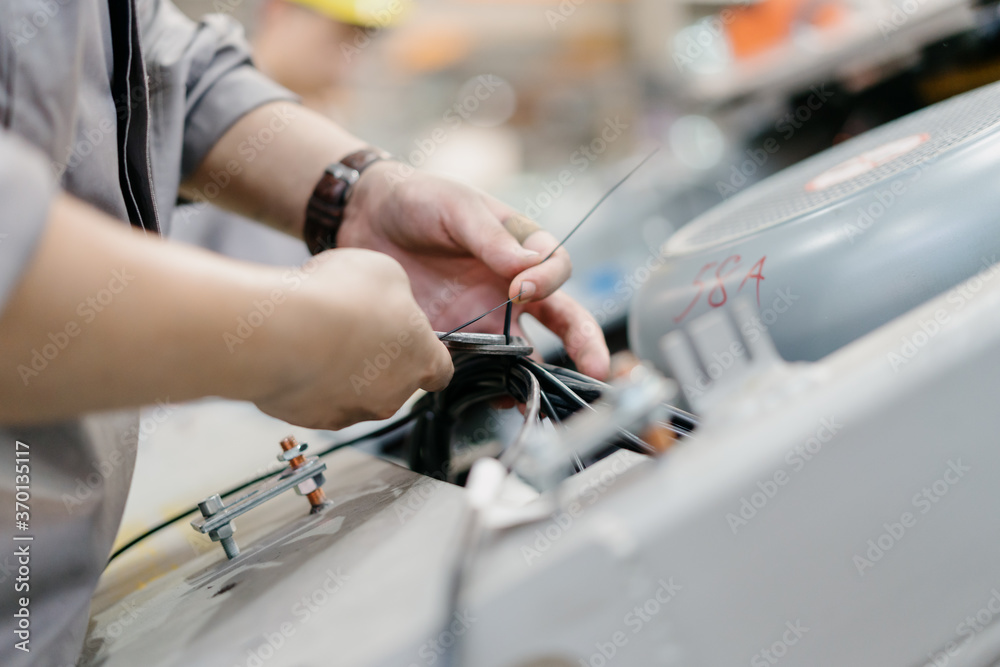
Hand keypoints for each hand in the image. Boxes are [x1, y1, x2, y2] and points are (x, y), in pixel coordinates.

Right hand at [252, 249, 452, 428]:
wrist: (286, 331)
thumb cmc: (340, 300)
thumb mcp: (386, 273)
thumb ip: (396, 295)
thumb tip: (389, 301)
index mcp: (422, 359)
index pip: (440, 370)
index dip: (425, 354)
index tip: (414, 345)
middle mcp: (393, 395)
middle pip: (393, 380)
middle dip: (375, 358)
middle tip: (352, 327)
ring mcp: (352, 411)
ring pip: (352, 392)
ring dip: (340, 370)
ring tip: (318, 336)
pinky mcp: (314, 419)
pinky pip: (316, 399)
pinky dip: (309, 381)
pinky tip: (296, 354)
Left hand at [337, 162, 609, 379]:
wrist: (362, 219)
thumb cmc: (418, 200)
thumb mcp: (456, 206)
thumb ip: (490, 236)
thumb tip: (528, 265)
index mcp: (520, 248)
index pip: (556, 268)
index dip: (547, 281)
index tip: (520, 288)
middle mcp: (511, 289)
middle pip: (563, 320)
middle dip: (585, 345)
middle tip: (597, 370)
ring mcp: (485, 319)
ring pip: (526, 353)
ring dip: (537, 376)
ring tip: (540, 399)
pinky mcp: (455, 341)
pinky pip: (481, 369)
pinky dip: (492, 386)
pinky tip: (494, 398)